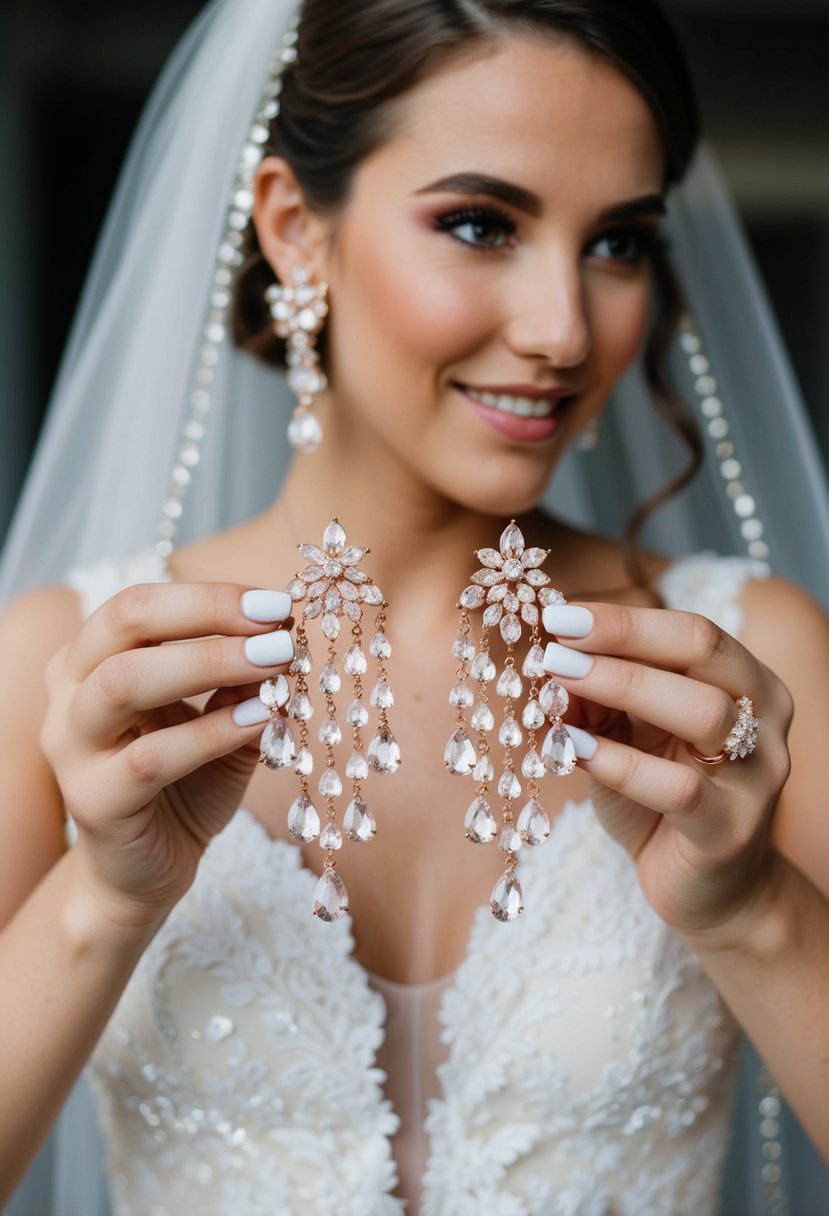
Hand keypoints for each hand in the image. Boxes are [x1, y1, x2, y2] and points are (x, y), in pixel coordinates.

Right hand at [40, 583, 293, 930]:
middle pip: (124, 622)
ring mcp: (71, 747)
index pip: (140, 603)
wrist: (147, 872)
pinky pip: (151, 757)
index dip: (209, 595)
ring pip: (124, 681)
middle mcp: (69, 693)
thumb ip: (243, 681)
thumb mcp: (221, 720)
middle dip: (207, 613)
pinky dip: (211, 732)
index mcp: (91, 660)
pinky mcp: (93, 800)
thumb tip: (282, 634)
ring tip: (274, 662)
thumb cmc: (183, 783)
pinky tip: (259, 721)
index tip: (276, 602)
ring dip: (208, 662)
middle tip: (276, 624)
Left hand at [541, 601, 793, 942]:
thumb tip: (549, 654)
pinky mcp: (730, 830)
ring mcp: (756, 775)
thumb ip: (596, 697)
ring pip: (703, 711)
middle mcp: (764, 720)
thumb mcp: (625, 736)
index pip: (692, 629)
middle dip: (622, 638)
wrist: (710, 892)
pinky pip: (678, 787)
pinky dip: (619, 762)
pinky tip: (574, 748)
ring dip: (622, 686)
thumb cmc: (663, 799)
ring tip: (557, 682)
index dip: (623, 618)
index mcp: (746, 683)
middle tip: (556, 642)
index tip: (559, 613)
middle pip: (703, 650)